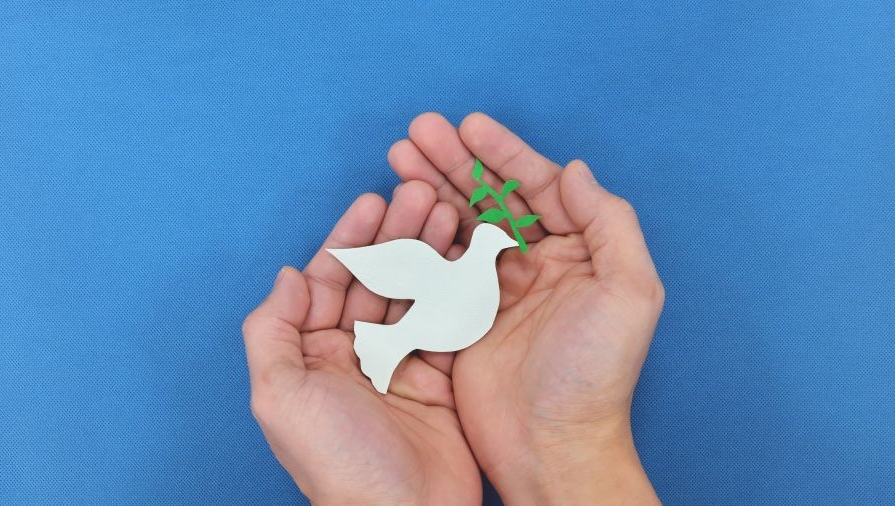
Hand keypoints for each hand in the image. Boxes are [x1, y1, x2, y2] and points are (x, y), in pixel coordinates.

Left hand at [242, 182, 480, 504]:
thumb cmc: (337, 462)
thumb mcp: (280, 397)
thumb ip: (272, 332)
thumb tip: (288, 274)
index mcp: (312, 354)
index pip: (328, 280)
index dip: (349, 238)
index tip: (373, 201)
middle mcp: (355, 353)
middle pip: (375, 278)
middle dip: (396, 235)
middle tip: (422, 196)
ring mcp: (400, 363)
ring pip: (414, 292)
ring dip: (428, 251)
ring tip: (448, 213)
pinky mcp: (440, 376)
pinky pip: (448, 320)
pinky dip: (457, 286)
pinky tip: (468, 255)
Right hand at [388, 113, 664, 503]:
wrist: (552, 444)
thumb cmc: (597, 374)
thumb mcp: (629, 292)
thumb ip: (610, 223)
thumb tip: (574, 170)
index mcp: (579, 252)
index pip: (539, 187)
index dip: (504, 153)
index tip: (468, 126)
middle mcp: (537, 264)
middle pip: (492, 198)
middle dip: (455, 162)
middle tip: (417, 131)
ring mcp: (496, 289)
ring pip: (460, 223)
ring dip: (431, 187)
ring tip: (398, 155)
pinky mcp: (462, 315)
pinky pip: (438, 263)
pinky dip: (419, 233)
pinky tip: (399, 208)